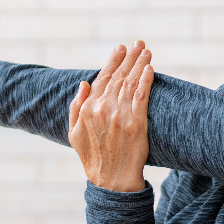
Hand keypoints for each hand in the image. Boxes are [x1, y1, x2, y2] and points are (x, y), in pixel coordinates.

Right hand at [69, 41, 154, 191]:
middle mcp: (104, 109)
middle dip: (129, 57)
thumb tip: (84, 83)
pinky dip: (146, 80)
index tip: (121, 48)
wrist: (111, 180)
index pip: (102, 78)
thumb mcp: (73, 133)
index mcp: (89, 109)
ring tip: (146, 51)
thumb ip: (76, 107)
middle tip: (138, 43)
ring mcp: (121, 116)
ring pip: (131, 83)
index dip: (113, 61)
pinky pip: (142, 96)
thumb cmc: (92, 158)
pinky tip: (150, 69)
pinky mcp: (137, 124)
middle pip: (119, 76)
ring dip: (140, 64)